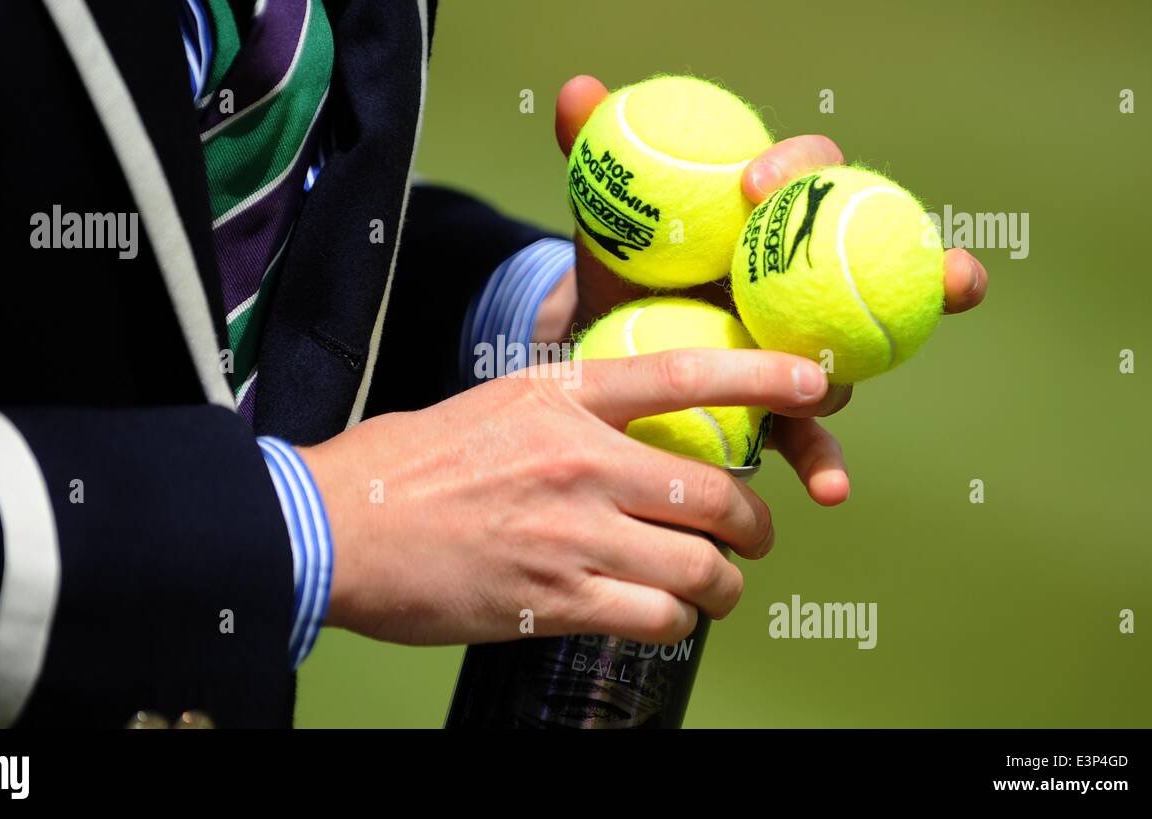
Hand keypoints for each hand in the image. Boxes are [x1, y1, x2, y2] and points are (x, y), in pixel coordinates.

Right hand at [302, 348, 829, 645]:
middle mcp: (578, 460)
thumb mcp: (491, 406)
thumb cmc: (403, 466)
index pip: (683, 376)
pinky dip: (676, 623)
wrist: (335, 527)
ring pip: (698, 566)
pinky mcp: (555, 599)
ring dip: (723, 584)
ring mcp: (570, 532)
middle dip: (753, 524)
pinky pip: (657, 618)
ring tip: (717, 590)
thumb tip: (621, 433)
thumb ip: (564, 415)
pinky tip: (662, 618)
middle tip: (753, 536)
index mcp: (560, 398)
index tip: (816, 384)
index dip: (763, 379)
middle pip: (713, 491)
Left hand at [545, 75, 990, 505]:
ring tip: (838, 397)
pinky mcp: (782, 411)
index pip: (814, 173)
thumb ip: (597, 156)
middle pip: (886, 263)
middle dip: (935, 267)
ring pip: (858, 359)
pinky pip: (811, 438)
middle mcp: (808, 279)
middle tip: (952, 277)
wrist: (600, 344)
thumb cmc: (619, 266)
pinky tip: (827, 491)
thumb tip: (575, 93)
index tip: (753, 185)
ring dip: (860, 376)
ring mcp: (805, 348)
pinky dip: (822, 463)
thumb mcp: (607, 216)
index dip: (801, 167)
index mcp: (775, 218)